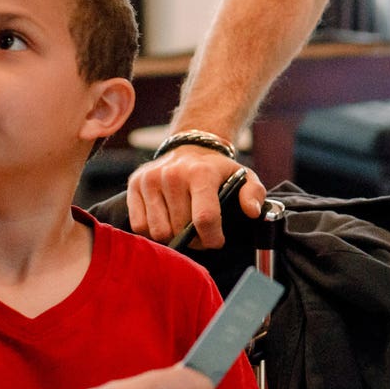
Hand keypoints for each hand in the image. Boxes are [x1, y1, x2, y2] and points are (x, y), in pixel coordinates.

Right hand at [126, 147, 267, 247]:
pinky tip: (165, 219)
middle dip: (193, 239)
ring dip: (172, 236)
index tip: (216, 240)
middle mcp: (173, 174)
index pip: (204, 219)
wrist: (190, 148)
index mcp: (201, 173)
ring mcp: (150, 179)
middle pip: (180, 229)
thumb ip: (254, 193)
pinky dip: (152, 229)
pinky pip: (139, 225)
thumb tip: (252, 211)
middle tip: (200, 232)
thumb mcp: (243, 176)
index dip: (212, 239)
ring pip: (159, 231)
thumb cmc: (217, 170)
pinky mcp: (134, 184)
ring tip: (182, 225)